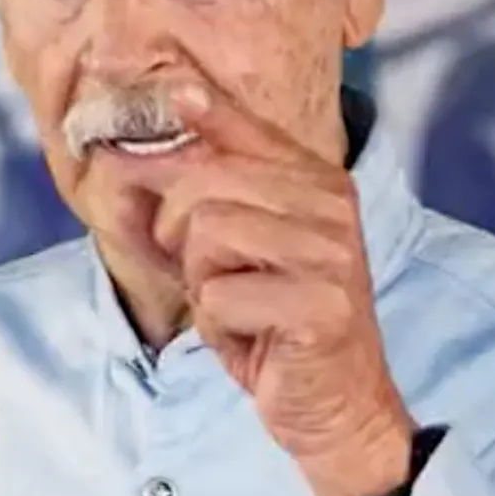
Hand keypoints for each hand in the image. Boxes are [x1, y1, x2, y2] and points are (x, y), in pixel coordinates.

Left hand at [121, 83, 413, 495]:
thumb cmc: (278, 321)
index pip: (240, 129)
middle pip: (203, 183)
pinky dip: (220, 327)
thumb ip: (220, 170)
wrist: (336, 405)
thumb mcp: (246, 237)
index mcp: (319, 180)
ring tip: (236, 307)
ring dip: (203, 284)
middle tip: (210, 278)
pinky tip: (251, 340)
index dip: (189, 128)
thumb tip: (180, 90)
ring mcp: (331, 255)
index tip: (159, 115)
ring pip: (207, 235)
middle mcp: (332, 206)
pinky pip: (221, 296)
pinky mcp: (320, 307)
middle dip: (181, 237)